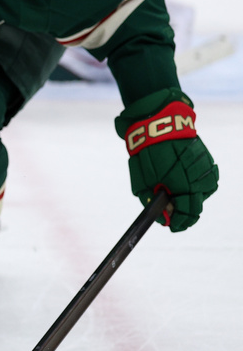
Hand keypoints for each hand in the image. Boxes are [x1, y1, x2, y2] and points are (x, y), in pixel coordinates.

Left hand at [114, 89, 218, 231]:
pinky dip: (197, 184)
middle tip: (172, 214)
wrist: (160, 124)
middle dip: (184, 212)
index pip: (187, 213)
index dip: (179, 222)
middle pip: (197, 206)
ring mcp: (205, 169)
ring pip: (203, 193)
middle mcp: (198, 180)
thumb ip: (152, 200)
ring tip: (177, 194)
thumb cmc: (148, 152)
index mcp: (182, 185)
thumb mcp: (143, 179)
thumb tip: (162, 216)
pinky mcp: (207, 160)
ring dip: (191, 197)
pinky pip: (206, 179)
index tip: (171, 226)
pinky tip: (185, 181)